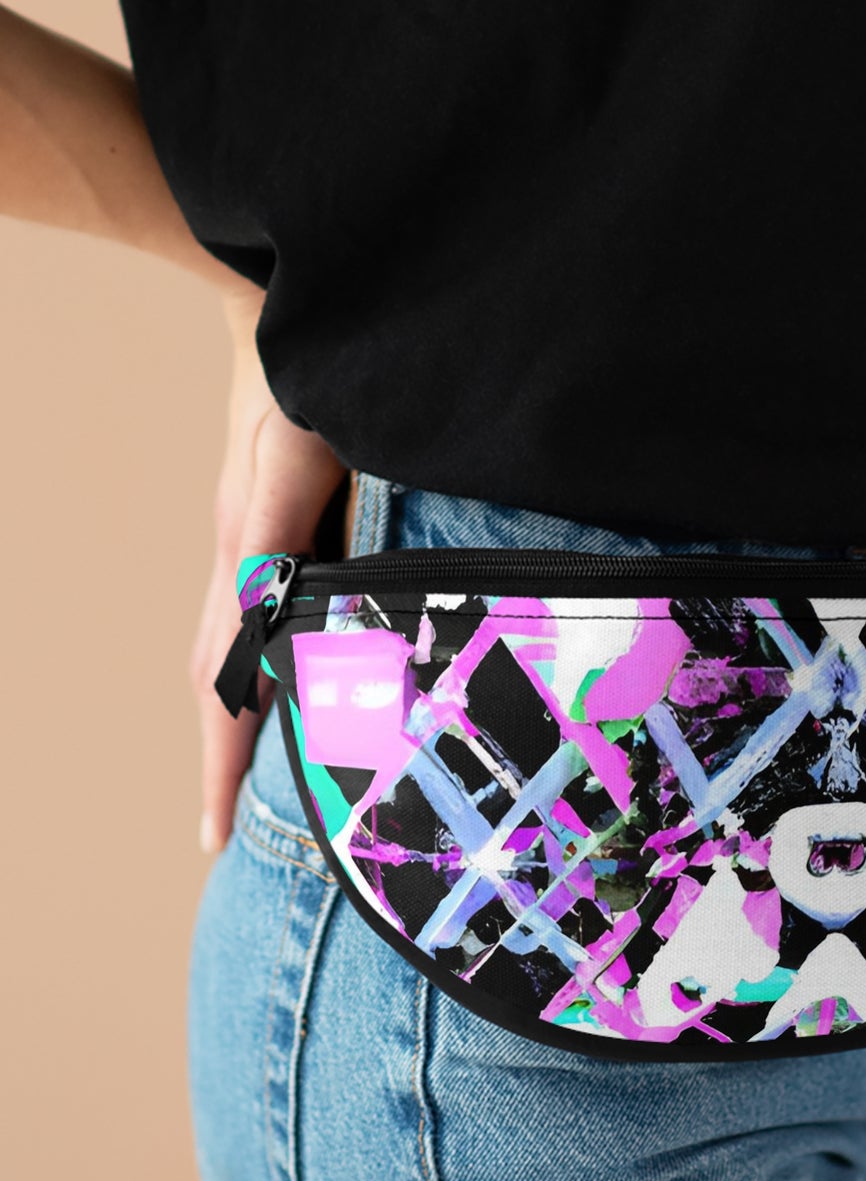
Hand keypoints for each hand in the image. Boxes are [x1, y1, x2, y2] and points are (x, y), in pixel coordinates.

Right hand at [191, 287, 347, 852]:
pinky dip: (257, 667)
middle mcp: (242, 559)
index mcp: (248, 556)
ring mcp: (252, 542)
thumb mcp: (294, 455)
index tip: (214, 836)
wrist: (280, 306)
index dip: (222, 761)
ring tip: (248, 784)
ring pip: (231, 652)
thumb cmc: (299, 374)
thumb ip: (277, 536)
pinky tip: (287, 685)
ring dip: (236, 720)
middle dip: (221, 759)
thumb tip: (263, 621)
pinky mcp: (272, 526)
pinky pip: (253, 615)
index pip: (223, 682)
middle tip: (223, 835)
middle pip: (216, 681)